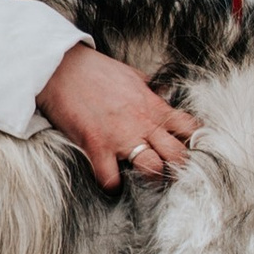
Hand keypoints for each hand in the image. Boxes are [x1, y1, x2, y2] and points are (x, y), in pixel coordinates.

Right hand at [36, 42, 199, 189]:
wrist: (61, 68)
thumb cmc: (95, 70)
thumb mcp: (133, 75)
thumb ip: (150, 90)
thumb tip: (162, 94)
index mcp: (153, 106)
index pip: (189, 129)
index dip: (192, 143)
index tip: (185, 150)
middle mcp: (142, 123)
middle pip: (178, 155)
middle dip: (178, 167)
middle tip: (170, 172)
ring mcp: (120, 137)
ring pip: (153, 169)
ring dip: (150, 179)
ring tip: (143, 180)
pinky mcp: (96, 146)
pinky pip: (110, 178)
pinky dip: (112, 186)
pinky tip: (112, 183)